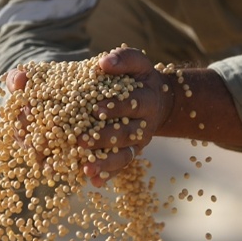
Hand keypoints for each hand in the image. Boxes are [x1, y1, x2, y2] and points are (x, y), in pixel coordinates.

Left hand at [80, 47, 173, 186]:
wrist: (159, 100)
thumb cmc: (140, 78)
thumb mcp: (137, 63)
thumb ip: (123, 59)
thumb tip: (103, 63)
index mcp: (146, 100)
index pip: (132, 104)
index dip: (116, 107)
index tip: (96, 109)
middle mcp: (144, 124)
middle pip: (126, 134)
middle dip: (105, 138)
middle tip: (82, 140)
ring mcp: (138, 142)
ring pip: (124, 155)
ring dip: (106, 163)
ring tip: (87, 168)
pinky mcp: (131, 153)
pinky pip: (121, 167)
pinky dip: (109, 174)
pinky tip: (94, 181)